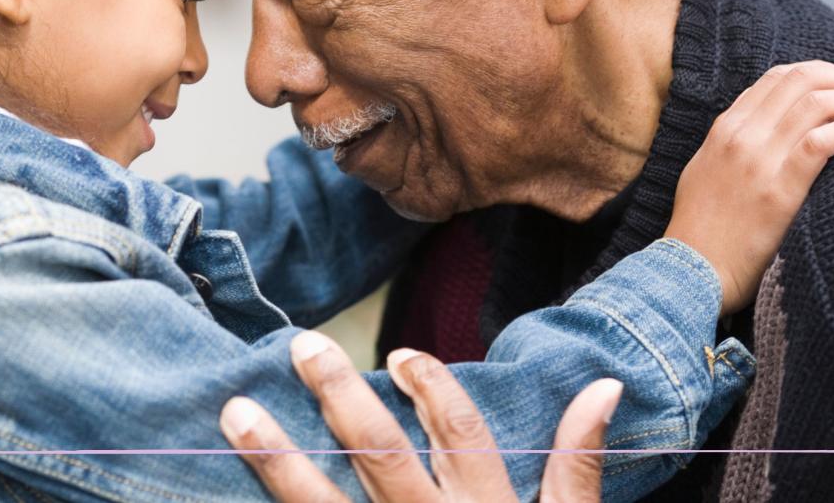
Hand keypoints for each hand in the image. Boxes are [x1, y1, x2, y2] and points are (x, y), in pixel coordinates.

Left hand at [219, 330, 621, 501]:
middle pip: (382, 455)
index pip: (460, 432)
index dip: (432, 387)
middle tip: (303, 346)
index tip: (399, 356)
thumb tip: (603, 386)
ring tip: (237, 414)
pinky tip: (229, 493)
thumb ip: (579, 466)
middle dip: (340, 397)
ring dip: (279, 460)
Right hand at [665, 60, 833, 313]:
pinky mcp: (779, 190)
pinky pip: (821, 143)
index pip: (776, 78)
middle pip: (800, 82)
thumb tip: (766, 126)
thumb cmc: (701, 226)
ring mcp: (758, 160)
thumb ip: (731, 143)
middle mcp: (740, 135)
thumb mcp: (705, 169)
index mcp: (724, 128)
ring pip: (815, 105)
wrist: (693, 267)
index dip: (819, 73)